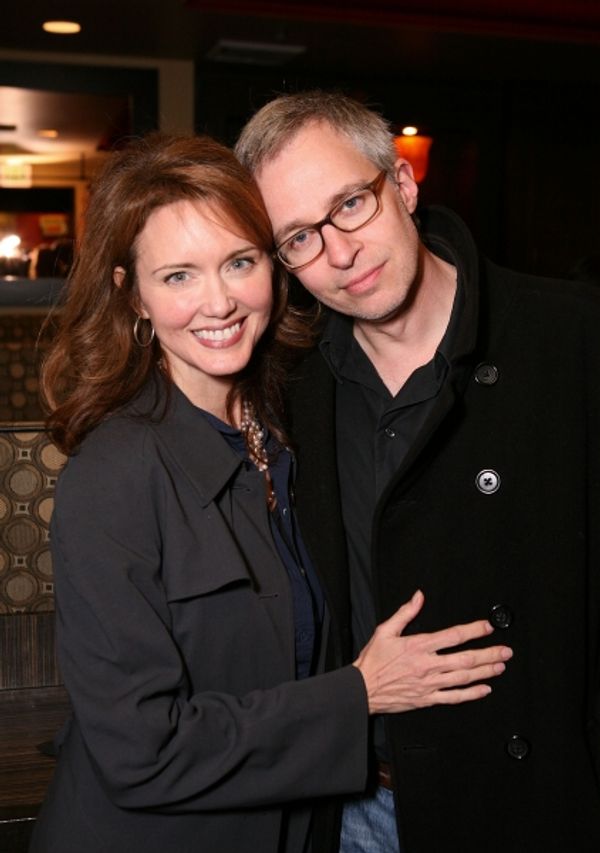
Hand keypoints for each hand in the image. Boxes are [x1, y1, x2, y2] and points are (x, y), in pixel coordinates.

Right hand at [353, 590, 511, 713]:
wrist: (363, 689)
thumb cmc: (373, 661)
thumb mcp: (385, 631)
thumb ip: (405, 613)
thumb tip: (418, 597)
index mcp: (418, 646)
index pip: (453, 636)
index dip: (473, 630)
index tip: (487, 627)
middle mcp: (427, 665)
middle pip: (465, 659)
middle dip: (488, 654)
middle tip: (505, 651)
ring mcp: (429, 684)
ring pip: (464, 678)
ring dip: (485, 672)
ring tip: (500, 666)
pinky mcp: (428, 699)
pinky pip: (454, 698)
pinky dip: (471, 694)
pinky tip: (484, 689)